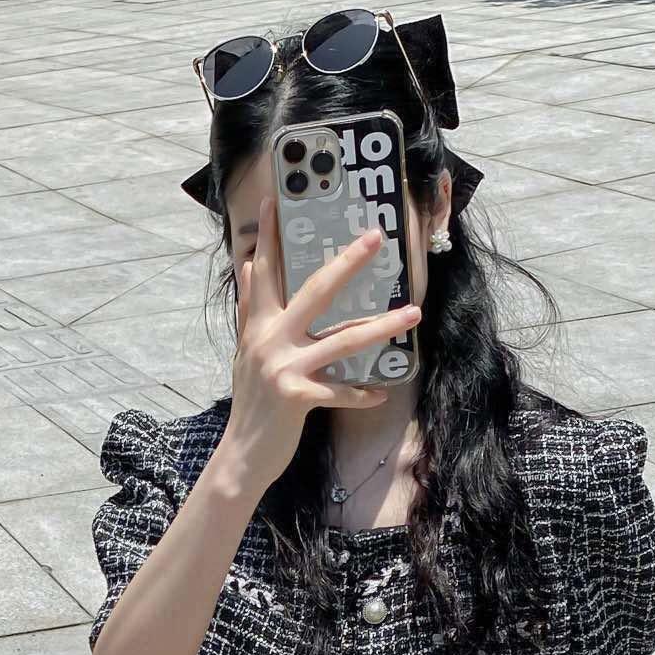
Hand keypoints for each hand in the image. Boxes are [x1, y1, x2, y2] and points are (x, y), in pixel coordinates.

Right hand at [220, 188, 421, 498]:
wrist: (241, 455)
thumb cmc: (253, 404)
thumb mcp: (247, 353)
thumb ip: (251, 312)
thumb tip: (249, 268)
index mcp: (258, 326)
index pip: (265, 272)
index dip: (268, 235)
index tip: (275, 199)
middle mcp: (270, 340)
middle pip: (314, 291)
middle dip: (347, 262)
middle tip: (375, 237)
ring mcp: (283, 367)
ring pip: (342, 339)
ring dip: (382, 326)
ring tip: (413, 312)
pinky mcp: (297, 396)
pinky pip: (341, 390)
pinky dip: (361, 394)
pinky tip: (379, 394)